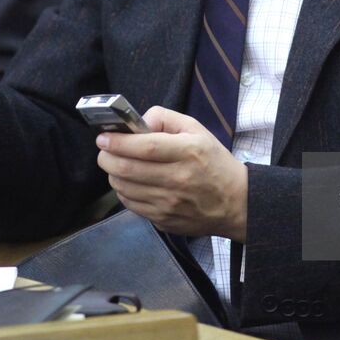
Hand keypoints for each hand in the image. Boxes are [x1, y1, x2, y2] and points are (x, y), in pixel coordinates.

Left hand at [96, 106, 247, 239]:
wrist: (236, 202)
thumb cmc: (214, 162)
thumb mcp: (197, 129)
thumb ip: (165, 118)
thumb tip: (138, 123)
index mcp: (188, 152)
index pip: (144, 147)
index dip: (118, 142)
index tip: (104, 137)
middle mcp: (177, 179)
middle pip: (127, 170)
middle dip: (107, 158)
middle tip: (104, 150)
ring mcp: (169, 204)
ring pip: (124, 189)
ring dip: (113, 174)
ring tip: (118, 165)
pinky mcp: (164, 220)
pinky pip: (131, 205)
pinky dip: (124, 192)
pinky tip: (131, 183)